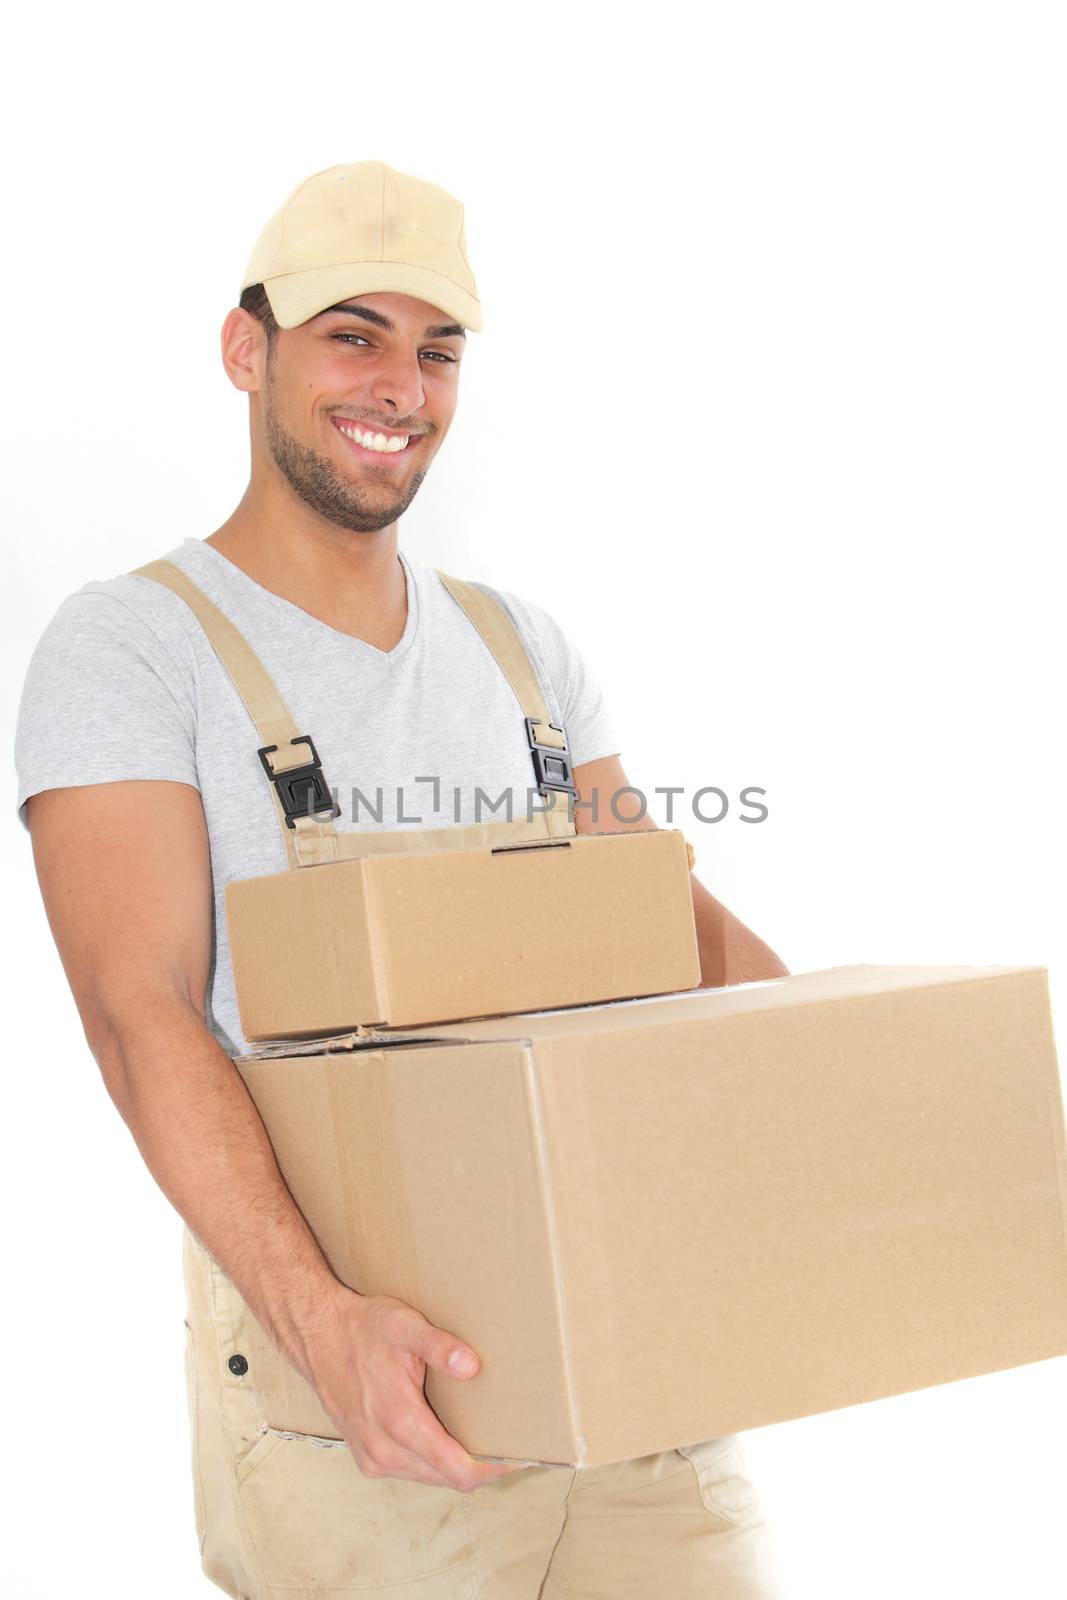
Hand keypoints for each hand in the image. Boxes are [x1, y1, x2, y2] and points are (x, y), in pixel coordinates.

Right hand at [309, 1287, 525, 1491]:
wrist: (318, 1336)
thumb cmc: (363, 1330)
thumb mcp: (404, 1327)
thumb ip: (440, 1347)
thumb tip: (472, 1366)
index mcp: (400, 1421)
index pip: (458, 1470)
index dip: (493, 1468)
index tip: (518, 1454)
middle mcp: (385, 1449)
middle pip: (449, 1479)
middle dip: (481, 1466)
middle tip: (509, 1443)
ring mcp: (373, 1458)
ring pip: (430, 1478)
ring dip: (456, 1465)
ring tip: (482, 1439)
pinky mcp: (366, 1457)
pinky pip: (410, 1471)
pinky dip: (432, 1463)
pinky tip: (444, 1438)